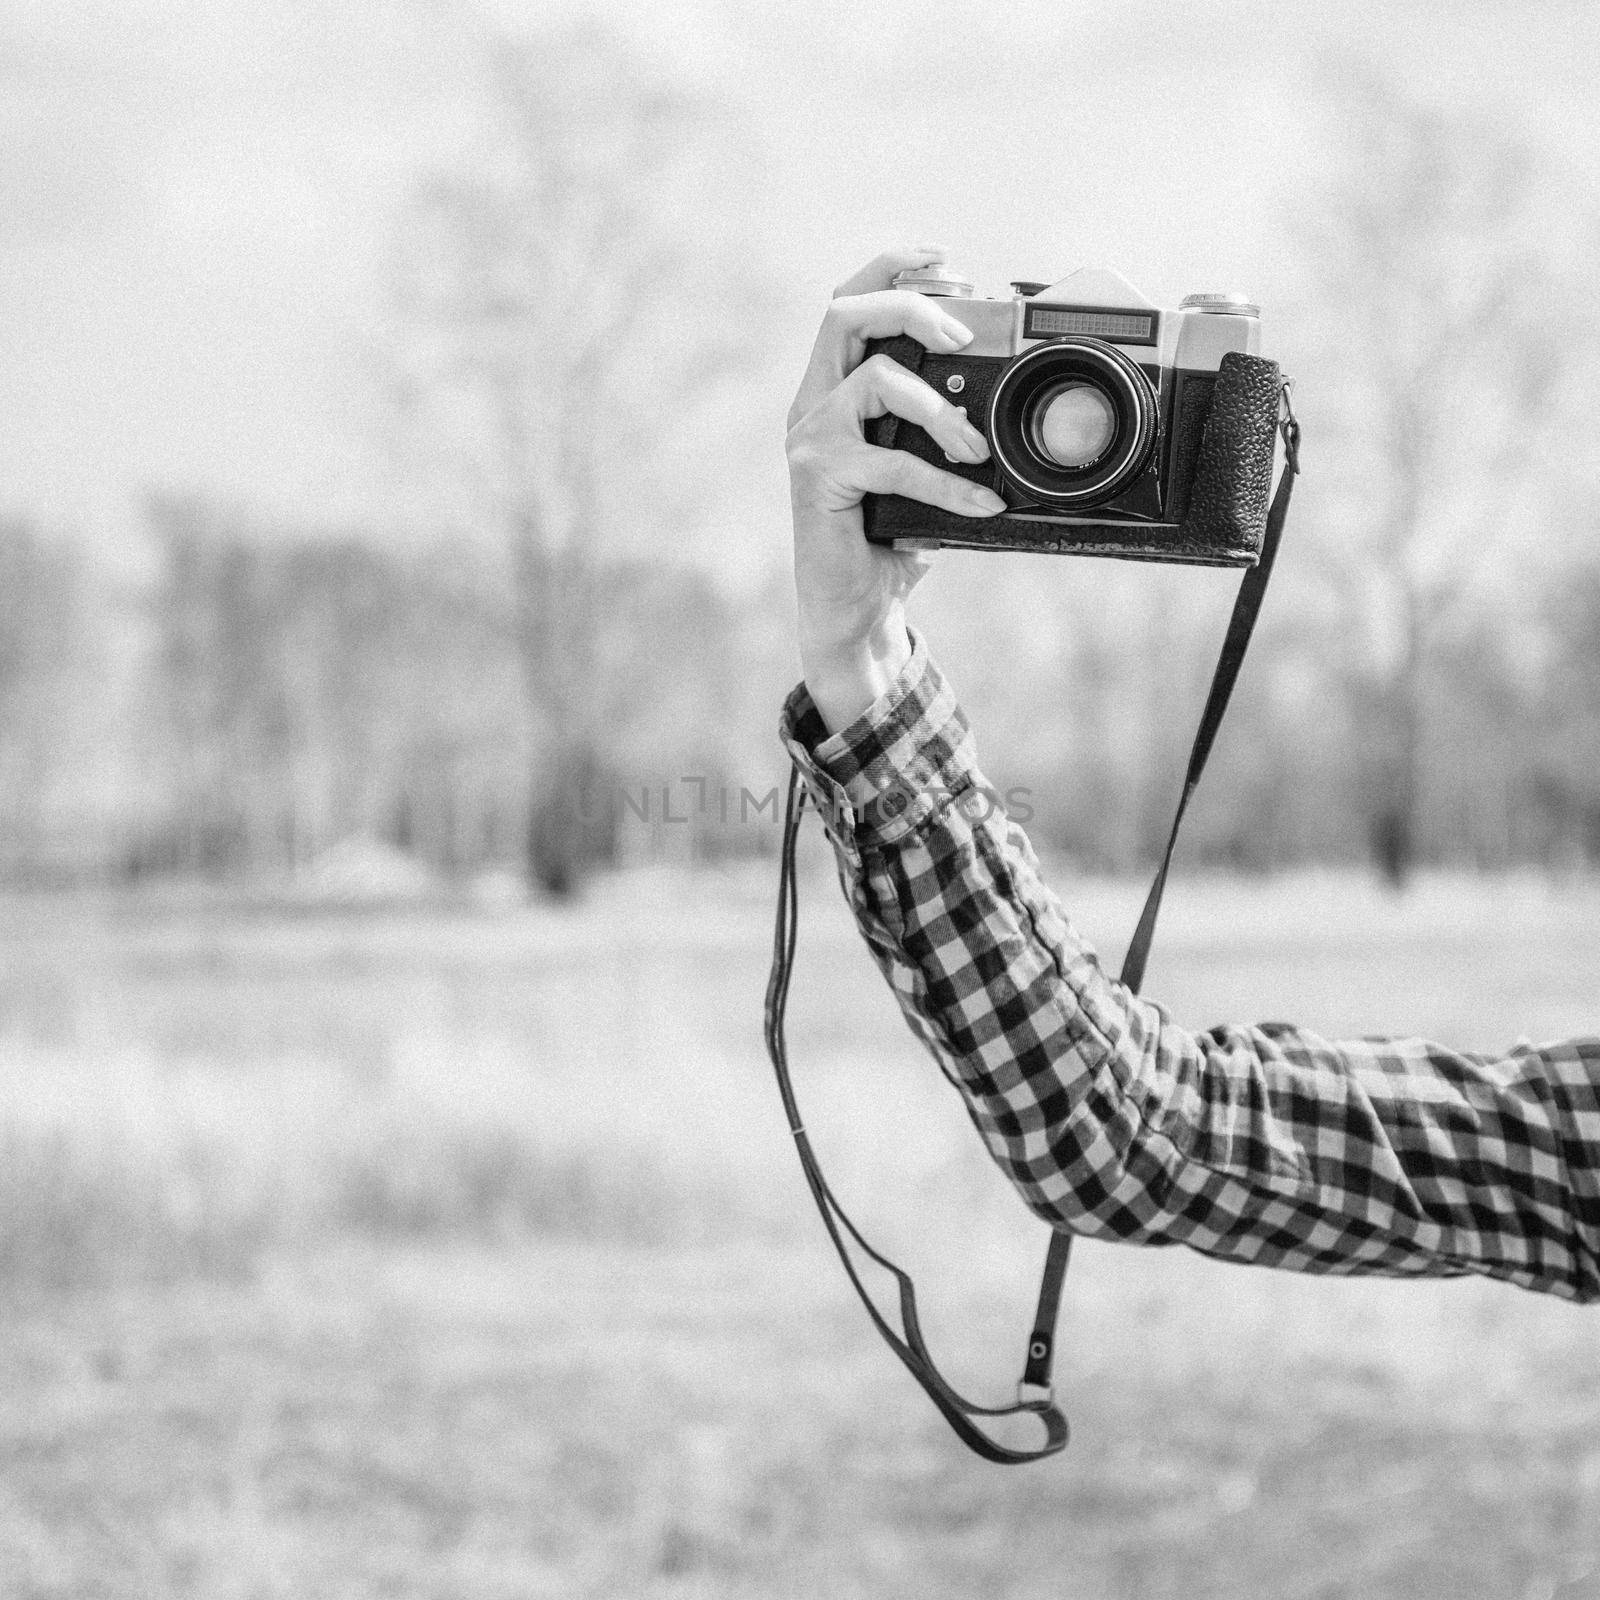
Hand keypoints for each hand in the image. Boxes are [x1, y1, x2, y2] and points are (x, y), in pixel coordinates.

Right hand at [786, 246, 1005, 733]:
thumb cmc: (886, 538)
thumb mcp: (920, 468)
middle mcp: (812, 404)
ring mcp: (809, 438)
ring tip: (977, 447)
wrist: (852, 610)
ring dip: (941, 407)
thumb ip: (940, 426)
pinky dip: (947, 480)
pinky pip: (892, 461)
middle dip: (910, 305)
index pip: (849, 302)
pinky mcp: (818, 478)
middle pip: (845, 313)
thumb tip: (1001, 396)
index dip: (892, 268)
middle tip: (962, 333)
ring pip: (875, 379)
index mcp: (831, 389)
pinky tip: (980, 501)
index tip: (947, 261)